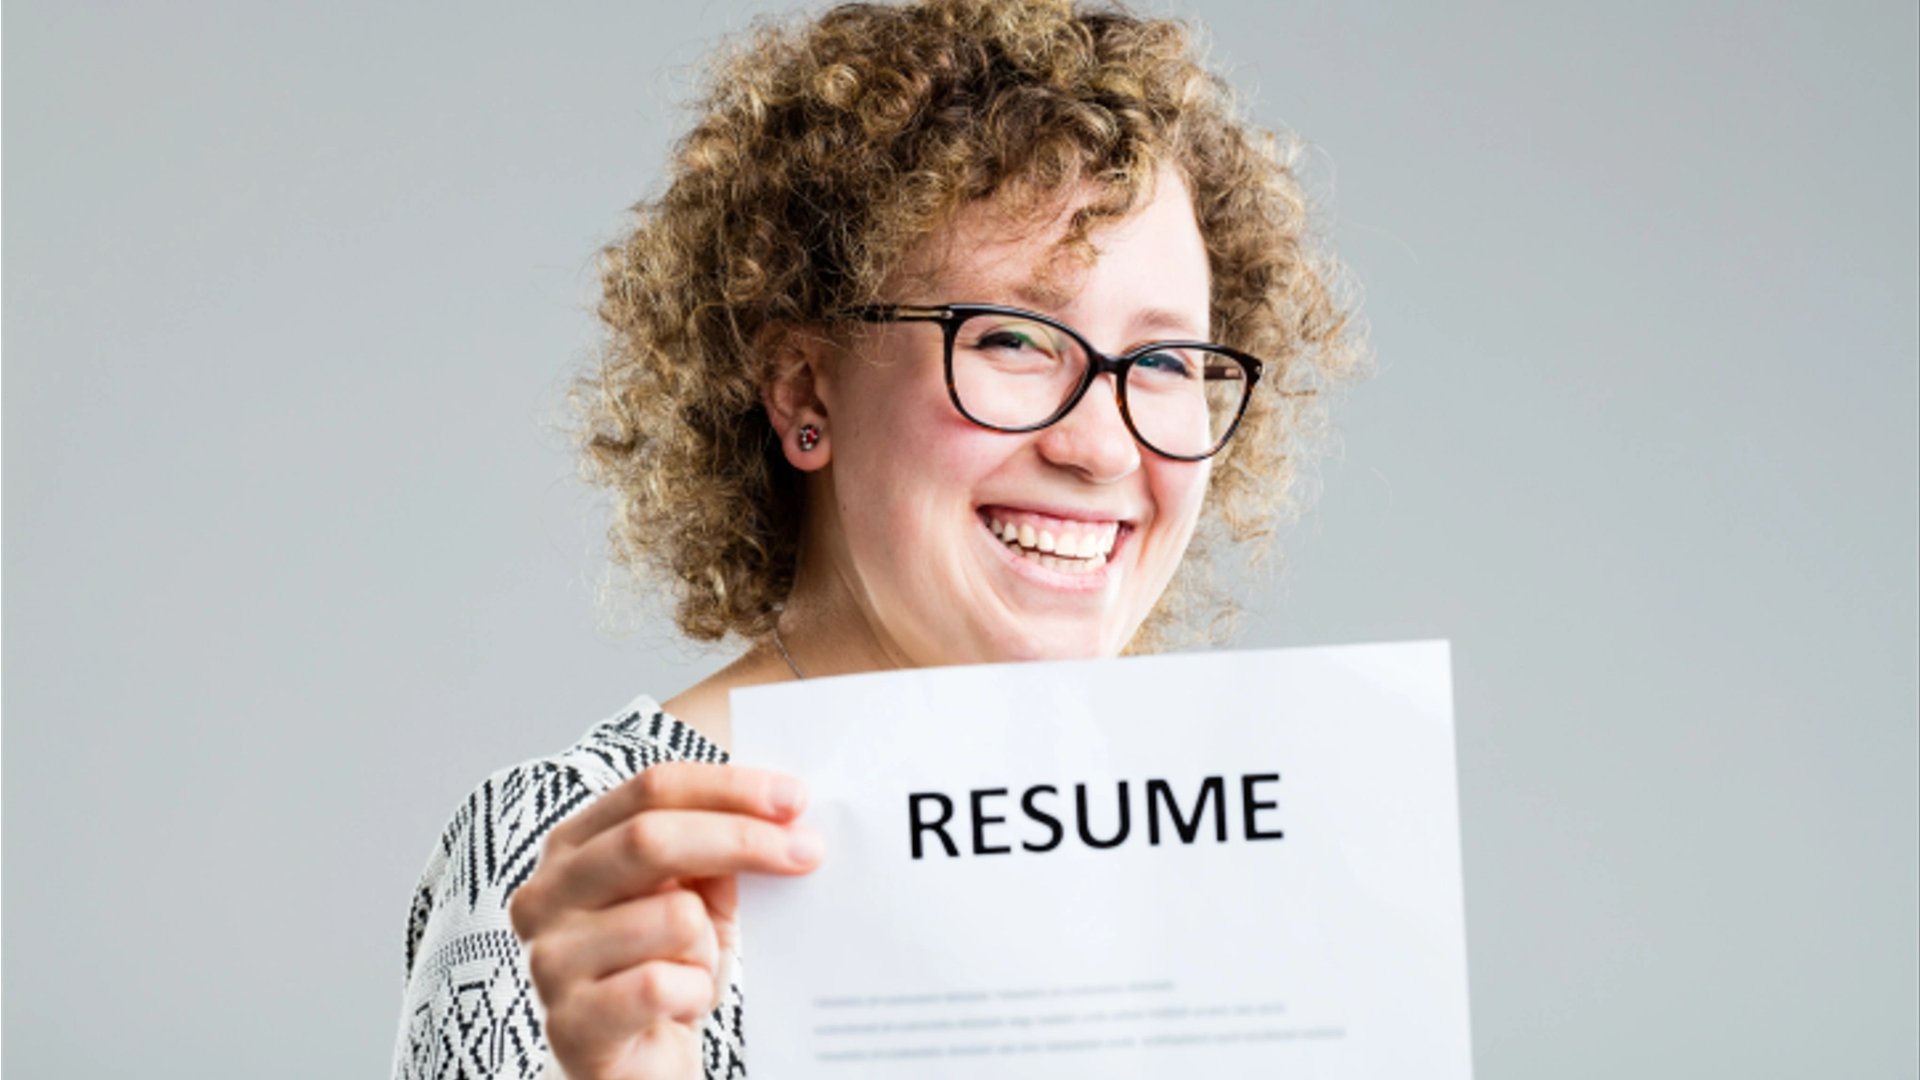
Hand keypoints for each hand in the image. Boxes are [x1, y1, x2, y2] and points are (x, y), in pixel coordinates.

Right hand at [509, 761, 821, 1079]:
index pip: (651, 789)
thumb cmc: (665, 972)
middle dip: (741, 840)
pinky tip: (682, 1006)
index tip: (794, 798)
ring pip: (671, 917)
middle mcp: (545, 895)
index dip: (728, 788)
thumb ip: (717, 852)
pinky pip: (659, 984)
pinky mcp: (569, 1023)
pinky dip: (693, 993)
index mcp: (572, 847)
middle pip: (651, 838)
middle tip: (807, 852)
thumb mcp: (698, 899)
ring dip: (708, 947)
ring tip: (694, 970)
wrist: (632, 1069)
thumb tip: (780, 816)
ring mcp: (548, 960)